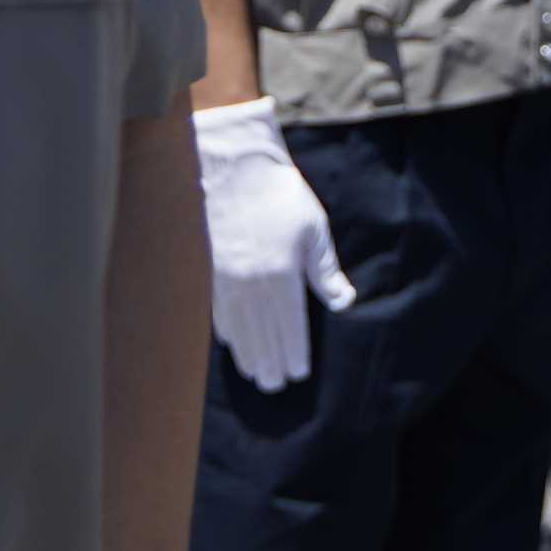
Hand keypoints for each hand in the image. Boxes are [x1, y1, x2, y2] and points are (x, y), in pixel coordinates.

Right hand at [187, 101, 353, 392]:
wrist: (230, 166)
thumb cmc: (278, 194)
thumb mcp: (313, 228)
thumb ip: (325, 270)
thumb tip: (344, 301)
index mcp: (281, 275)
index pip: (289, 327)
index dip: (294, 352)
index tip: (299, 372)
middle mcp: (251, 284)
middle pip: (262, 335)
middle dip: (271, 362)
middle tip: (276, 385)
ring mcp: (224, 280)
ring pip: (238, 329)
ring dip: (248, 355)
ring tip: (255, 375)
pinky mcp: (207, 271)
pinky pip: (217, 312)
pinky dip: (227, 332)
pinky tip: (232, 345)